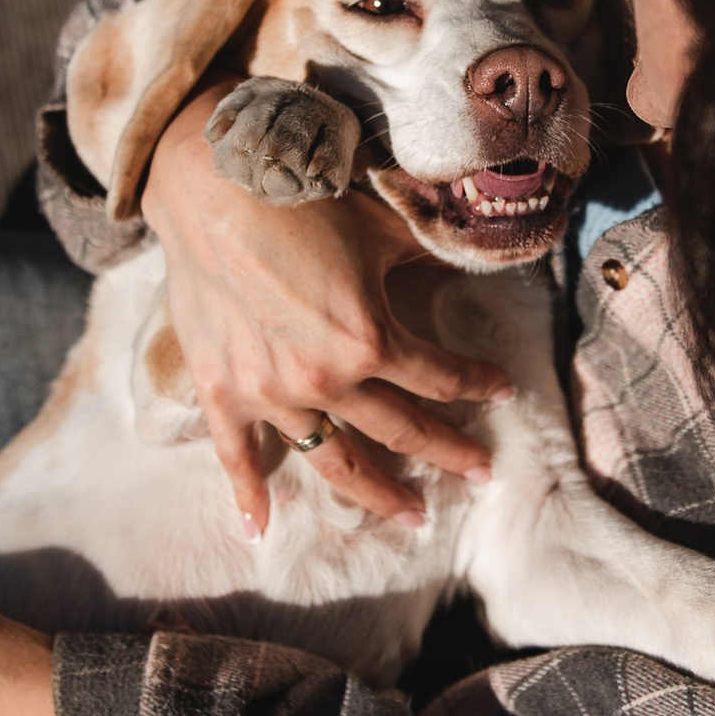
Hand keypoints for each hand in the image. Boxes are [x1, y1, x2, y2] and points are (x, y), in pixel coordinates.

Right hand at [141, 80, 511, 532]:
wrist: (212, 185)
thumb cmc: (303, 198)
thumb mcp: (382, 226)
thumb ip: (425, 257)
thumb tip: (462, 263)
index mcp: (370, 338)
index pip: (440, 376)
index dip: (478, 383)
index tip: (502, 391)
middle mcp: (326, 378)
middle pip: (402, 431)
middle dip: (449, 454)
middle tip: (481, 473)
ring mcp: (270, 393)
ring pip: (334, 461)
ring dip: (377, 495)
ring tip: (412, 515)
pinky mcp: (222, 391)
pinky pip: (236, 456)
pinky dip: (247, 496)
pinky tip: (258, 530)